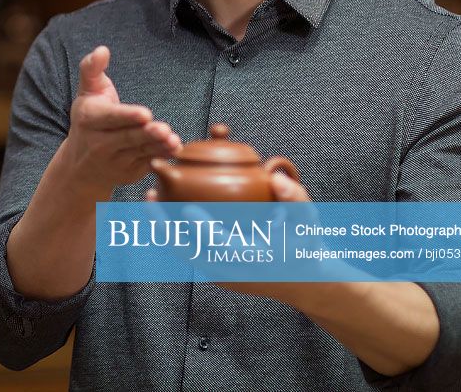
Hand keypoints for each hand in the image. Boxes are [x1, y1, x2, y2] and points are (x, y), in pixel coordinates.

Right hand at [62, 45, 180, 195]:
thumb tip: (102, 50)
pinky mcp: (129, 172)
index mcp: (89, 120)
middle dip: (146, 134)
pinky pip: (147, 164)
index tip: (145, 114)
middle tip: (163, 129)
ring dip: (158, 147)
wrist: (81, 164)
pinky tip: (174, 149)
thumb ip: (92, 69)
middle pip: (127, 137)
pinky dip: (161, 158)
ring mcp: (114, 161)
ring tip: (172, 140)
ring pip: (139, 152)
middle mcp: (99, 143)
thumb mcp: (87, 92)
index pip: (110, 118)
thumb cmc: (88, 119)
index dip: (127, 116)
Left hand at [145, 172, 321, 301]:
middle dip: (167, 228)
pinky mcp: (217, 275)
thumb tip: (275, 177)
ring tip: (151, 200)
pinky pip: (190, 254)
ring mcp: (223, 276)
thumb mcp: (309, 222)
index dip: (205, 231)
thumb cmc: (305, 245)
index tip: (187, 210)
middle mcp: (236, 272)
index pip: (225, 249)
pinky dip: (174, 235)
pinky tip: (164, 211)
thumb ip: (296, 198)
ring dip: (165, 229)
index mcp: (257, 260)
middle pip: (192, 253)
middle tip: (151, 198)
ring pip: (185, 254)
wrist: (305, 282)